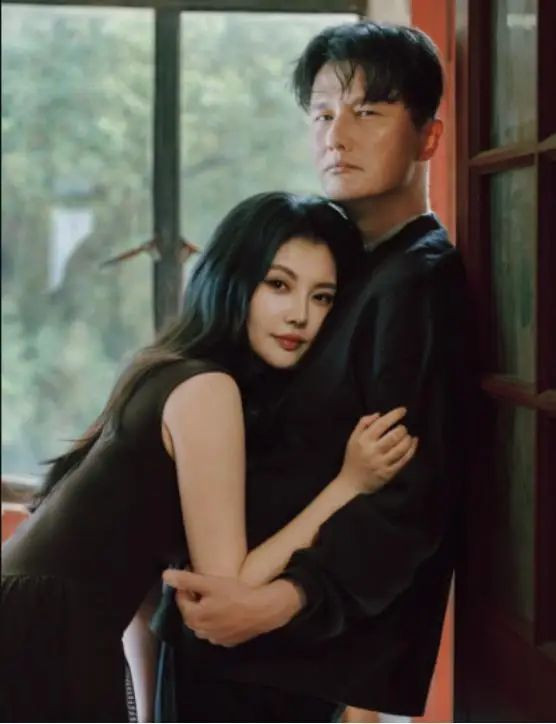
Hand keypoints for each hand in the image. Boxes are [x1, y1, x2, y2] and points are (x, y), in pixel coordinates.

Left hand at [162, 569, 303, 646]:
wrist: (263, 610)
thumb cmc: (236, 594)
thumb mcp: (210, 583)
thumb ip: (187, 580)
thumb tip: (165, 575)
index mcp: (194, 617)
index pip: (181, 599)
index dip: (186, 586)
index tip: (194, 574)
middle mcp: (202, 632)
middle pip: (191, 613)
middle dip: (194, 599)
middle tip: (205, 586)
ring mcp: (216, 639)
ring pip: (203, 624)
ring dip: (205, 612)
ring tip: (215, 598)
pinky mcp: (229, 642)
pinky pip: (217, 631)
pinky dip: (217, 622)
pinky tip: (227, 612)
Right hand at [341, 407, 417, 493]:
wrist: (352, 483)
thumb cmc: (353, 458)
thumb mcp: (353, 438)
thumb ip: (363, 424)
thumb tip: (379, 414)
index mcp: (363, 440)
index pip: (381, 424)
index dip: (394, 415)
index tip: (403, 410)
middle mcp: (372, 451)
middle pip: (393, 436)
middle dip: (402, 429)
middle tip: (403, 428)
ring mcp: (381, 463)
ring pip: (400, 448)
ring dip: (407, 439)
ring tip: (407, 436)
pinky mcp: (388, 473)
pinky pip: (403, 460)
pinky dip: (411, 450)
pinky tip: (413, 443)